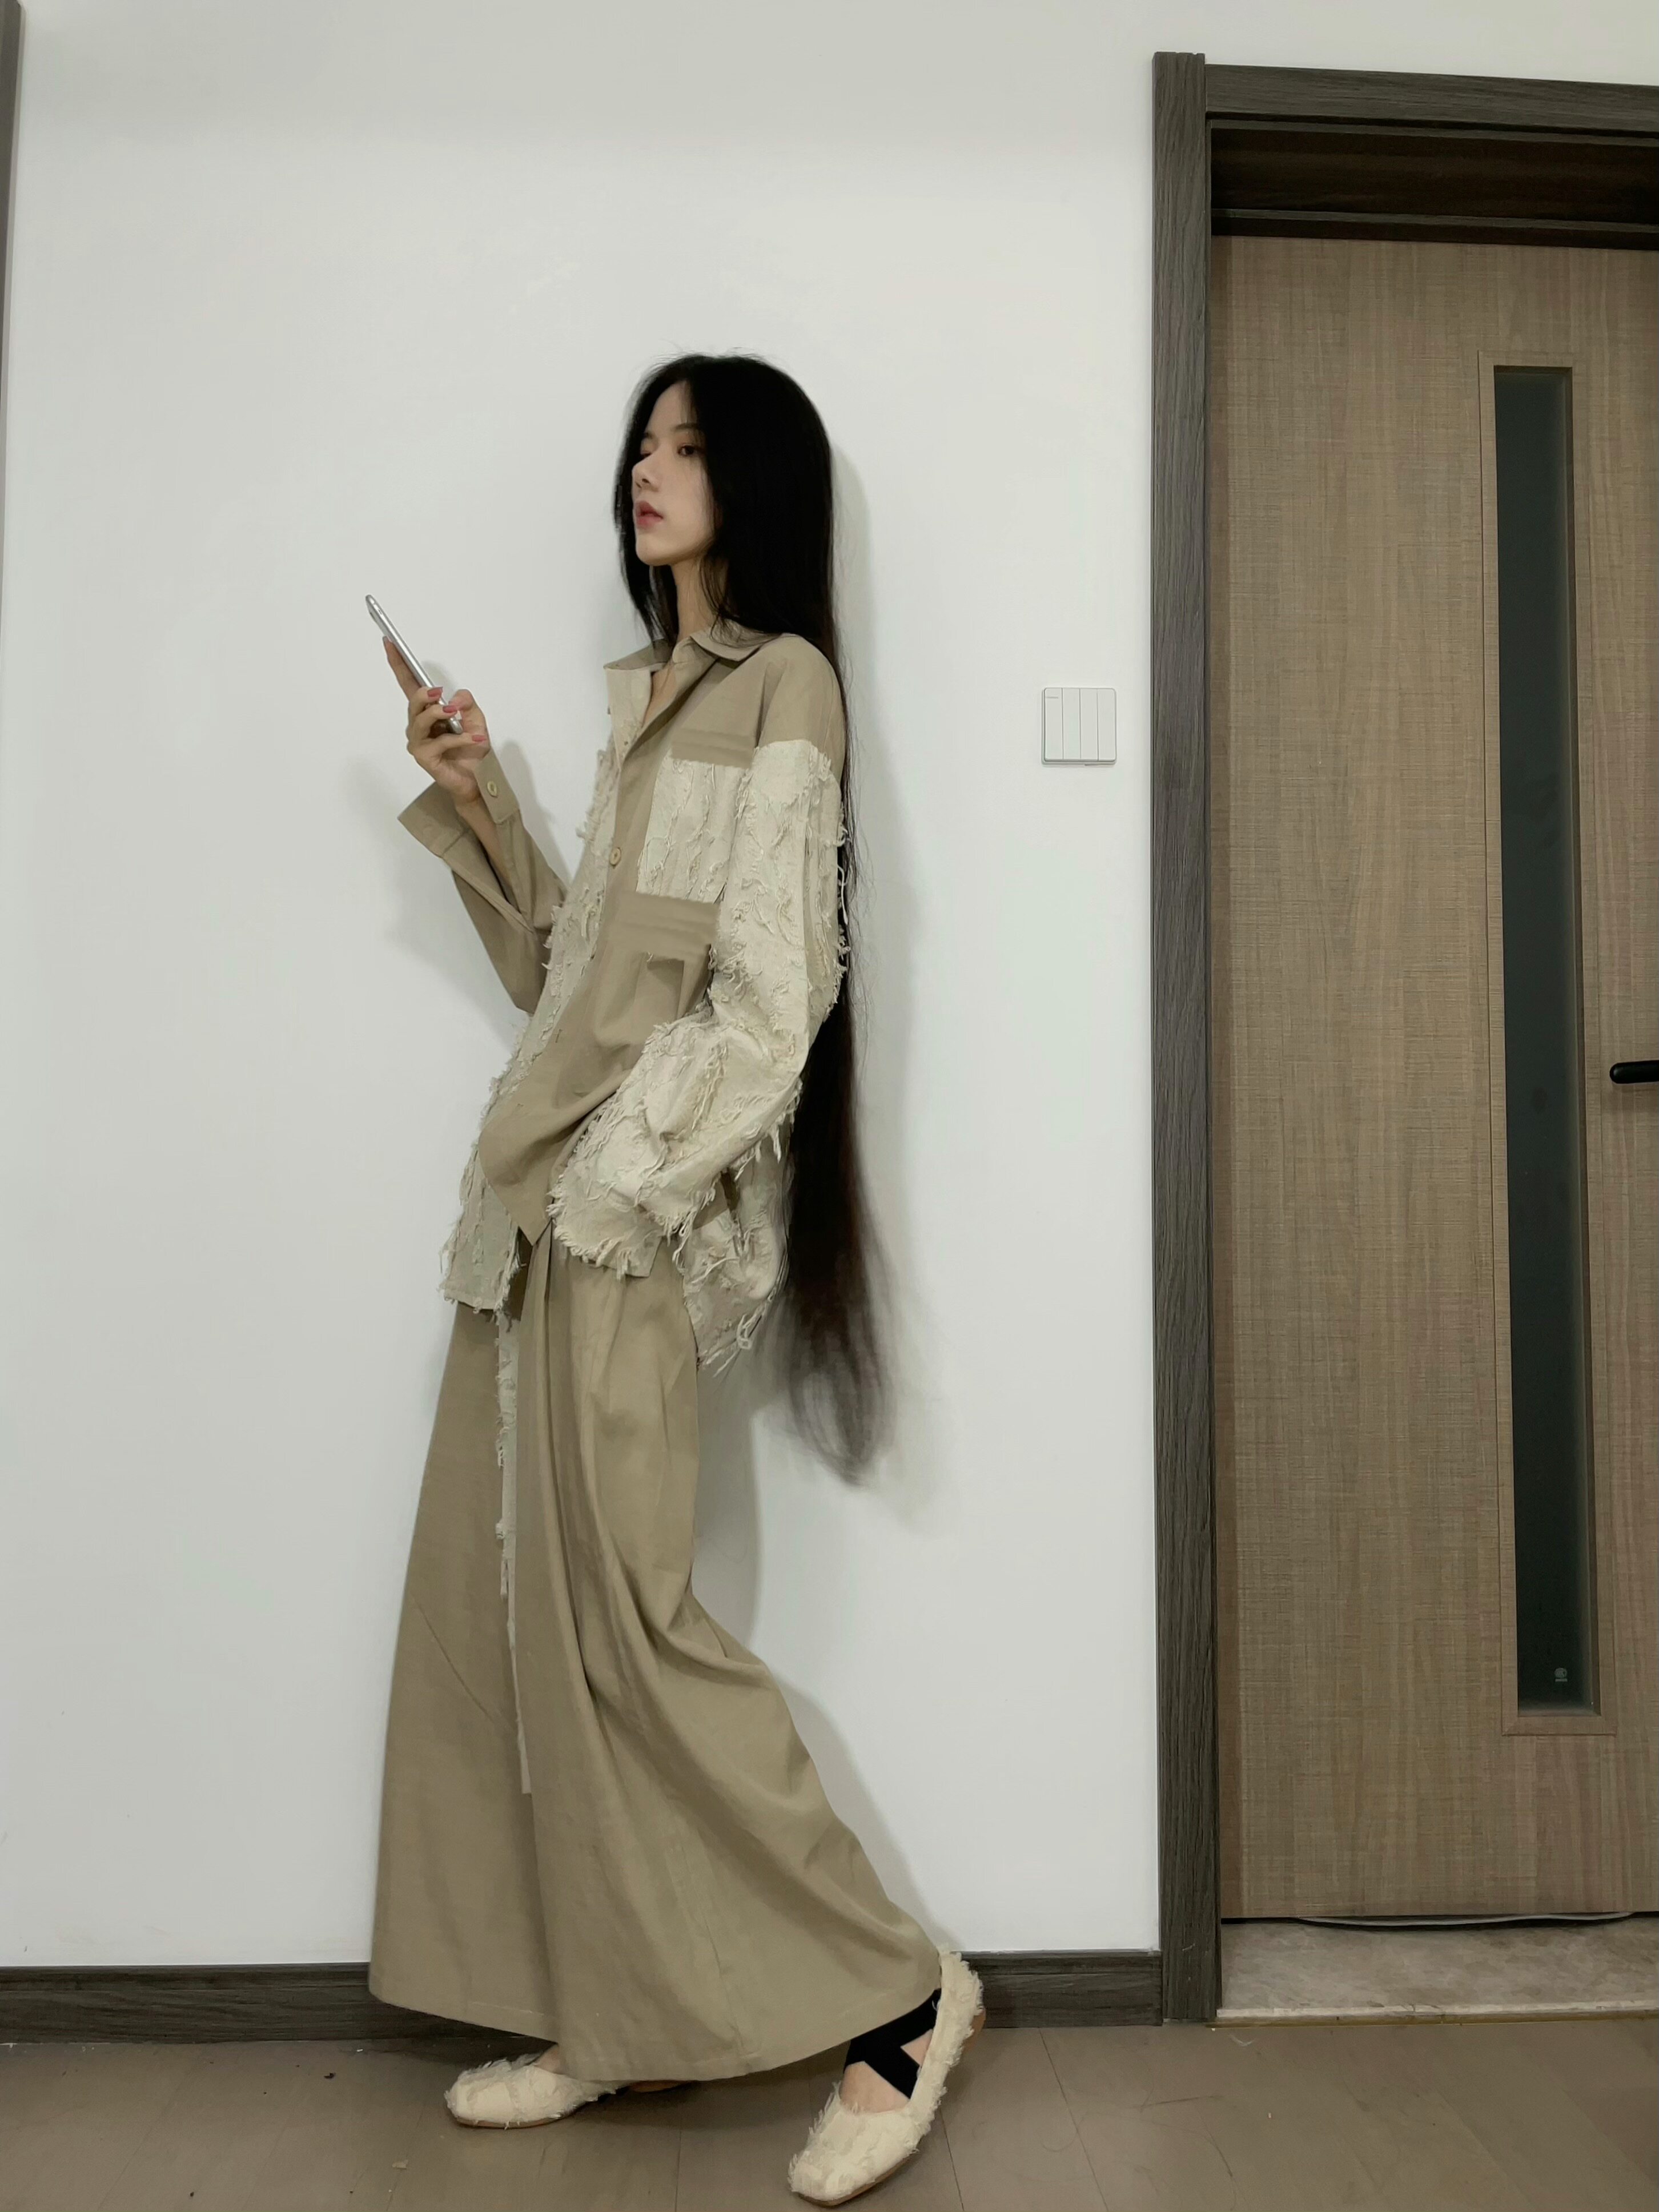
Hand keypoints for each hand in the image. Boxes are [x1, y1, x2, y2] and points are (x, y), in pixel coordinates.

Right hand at [383, 636, 490, 803]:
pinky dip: (459, 739)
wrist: (480, 780)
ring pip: (421, 720)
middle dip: (425, 694)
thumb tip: (456, 697)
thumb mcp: (476, 720)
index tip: (390, 644)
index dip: (399, 664)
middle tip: (440, 693)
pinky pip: (439, 742)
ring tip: (455, 713)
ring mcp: (419, 742)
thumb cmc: (473, 752)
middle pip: (413, 701)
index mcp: (428, 712)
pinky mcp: (424, 758)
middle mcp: (419, 726)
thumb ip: (467, 704)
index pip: (409, 684)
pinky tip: (475, 739)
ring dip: (439, 713)